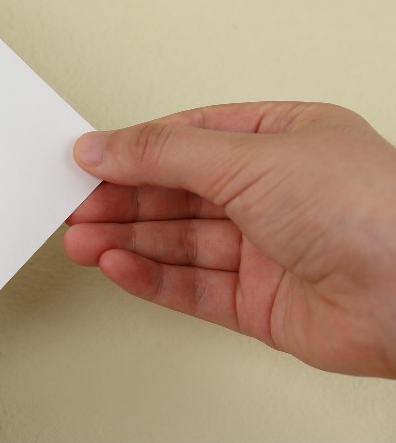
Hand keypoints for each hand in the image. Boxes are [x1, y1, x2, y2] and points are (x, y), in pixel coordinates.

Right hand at [65, 102, 395, 378]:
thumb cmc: (372, 211)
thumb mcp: (249, 157)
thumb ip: (165, 153)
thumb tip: (104, 146)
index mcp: (282, 140)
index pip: (188, 139)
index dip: (134, 150)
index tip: (86, 160)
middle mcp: (275, 193)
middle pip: (177, 194)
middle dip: (122, 200)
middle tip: (75, 206)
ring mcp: (268, 250)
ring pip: (178, 242)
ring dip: (126, 240)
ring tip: (81, 240)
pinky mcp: (261, 303)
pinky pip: (192, 287)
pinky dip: (150, 278)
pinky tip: (119, 267)